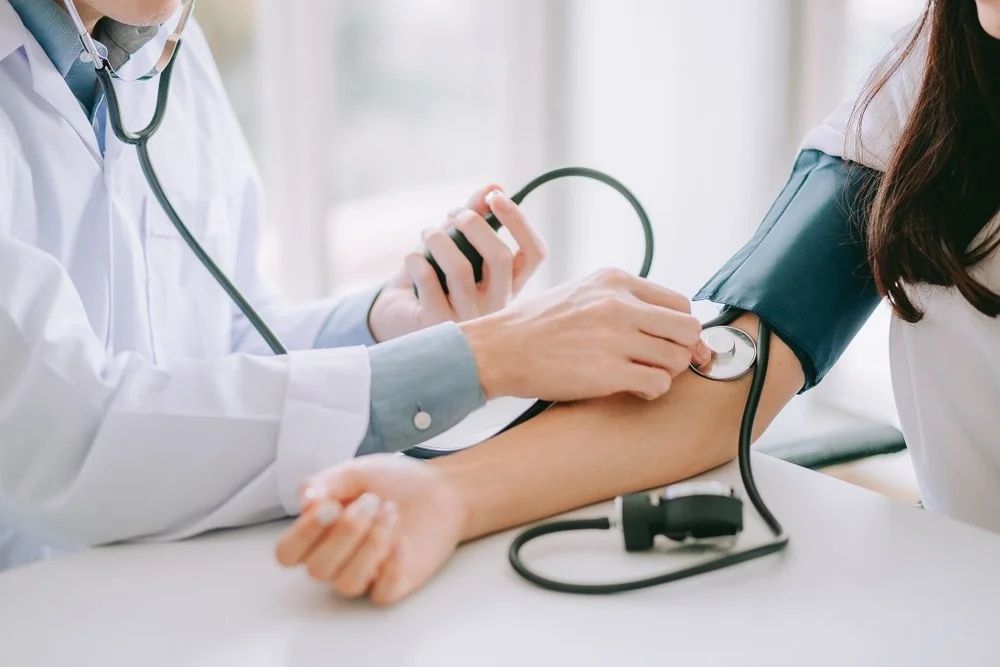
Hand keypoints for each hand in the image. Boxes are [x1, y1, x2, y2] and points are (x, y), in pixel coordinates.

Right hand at [274, 455, 464, 605]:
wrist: (439, 488)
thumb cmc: (391, 482)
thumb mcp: (354, 472)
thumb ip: (325, 482)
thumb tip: (304, 501)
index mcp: (318, 534)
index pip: (287, 554)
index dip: (302, 535)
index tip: (330, 506)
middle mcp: (336, 560)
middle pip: (317, 570)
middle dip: (345, 532)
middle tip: (372, 501)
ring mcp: (365, 574)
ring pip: (347, 583)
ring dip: (370, 545)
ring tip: (391, 512)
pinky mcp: (393, 584)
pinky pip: (381, 594)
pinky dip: (391, 568)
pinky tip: (402, 542)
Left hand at [368, 184, 546, 341]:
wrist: (397, 319)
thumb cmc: (433, 279)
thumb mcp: (457, 245)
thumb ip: (476, 216)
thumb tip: (495, 186)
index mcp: (509, 286)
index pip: (535, 254)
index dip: (519, 221)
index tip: (496, 197)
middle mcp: (495, 306)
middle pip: (501, 258)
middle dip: (476, 225)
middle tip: (456, 215)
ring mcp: (468, 320)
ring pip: (460, 269)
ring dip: (439, 239)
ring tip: (427, 233)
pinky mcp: (435, 324)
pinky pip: (428, 280)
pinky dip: (416, 259)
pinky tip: (412, 259)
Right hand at [460, 268, 711, 401]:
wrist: (499, 348)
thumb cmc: (536, 326)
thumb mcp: (582, 294)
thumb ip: (622, 302)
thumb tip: (666, 325)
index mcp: (615, 281)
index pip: (680, 303)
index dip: (679, 328)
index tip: (669, 342)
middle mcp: (619, 305)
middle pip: (688, 328)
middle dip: (681, 350)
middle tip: (661, 362)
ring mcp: (615, 338)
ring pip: (678, 357)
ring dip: (666, 373)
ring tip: (641, 376)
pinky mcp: (608, 372)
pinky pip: (659, 383)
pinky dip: (652, 391)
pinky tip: (632, 389)